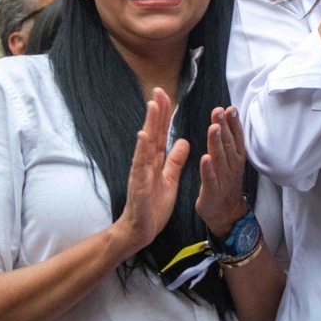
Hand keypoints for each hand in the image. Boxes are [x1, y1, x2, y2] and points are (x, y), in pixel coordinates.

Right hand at [112, 88, 189, 257]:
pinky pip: (140, 165)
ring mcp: (140, 172)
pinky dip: (141, 150)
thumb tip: (182, 141)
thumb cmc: (154, 205)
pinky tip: (143, 137)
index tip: (165, 95)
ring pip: (146, 144)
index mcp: (155, 160)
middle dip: (156, 112)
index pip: (160, 133)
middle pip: (152, 133)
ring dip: (149, 124)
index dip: (163, 115)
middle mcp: (146, 162)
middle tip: (158, 91)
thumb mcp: (170, 178)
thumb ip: (174, 160)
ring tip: (152, 106)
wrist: (141, 229)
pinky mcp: (138, 184)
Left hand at [196, 107, 251, 237]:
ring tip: (213, 128)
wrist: (226, 213)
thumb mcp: (230, 161)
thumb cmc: (225, 184)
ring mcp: (223, 178)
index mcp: (235, 158)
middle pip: (227, 143)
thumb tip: (224, 121)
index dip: (233, 123)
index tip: (229, 108)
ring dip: (216, 143)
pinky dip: (208, 169)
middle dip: (224, 126)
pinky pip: (210, 178)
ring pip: (220, 158)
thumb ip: (227, 143)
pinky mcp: (212, 191)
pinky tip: (205, 158)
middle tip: (219, 110)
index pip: (235, 137)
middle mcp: (232, 166)